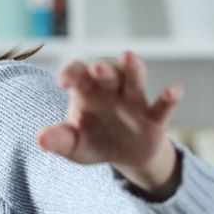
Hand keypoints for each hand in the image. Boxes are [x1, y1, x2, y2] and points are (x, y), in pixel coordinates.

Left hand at [37, 51, 183, 169]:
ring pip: (135, 78)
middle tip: (97, 69)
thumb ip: (59, 140)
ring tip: (129, 57)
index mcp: (86, 92)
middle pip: (107, 71)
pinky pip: (163, 105)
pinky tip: (174, 90)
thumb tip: (39, 139)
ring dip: (132, 68)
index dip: (70, 73)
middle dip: (102, 69)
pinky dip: (169, 98)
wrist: (125, 156)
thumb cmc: (94, 142)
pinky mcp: (154, 118)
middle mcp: (110, 90)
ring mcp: (134, 101)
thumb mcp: (74, 146)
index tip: (63, 82)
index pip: (77, 73)